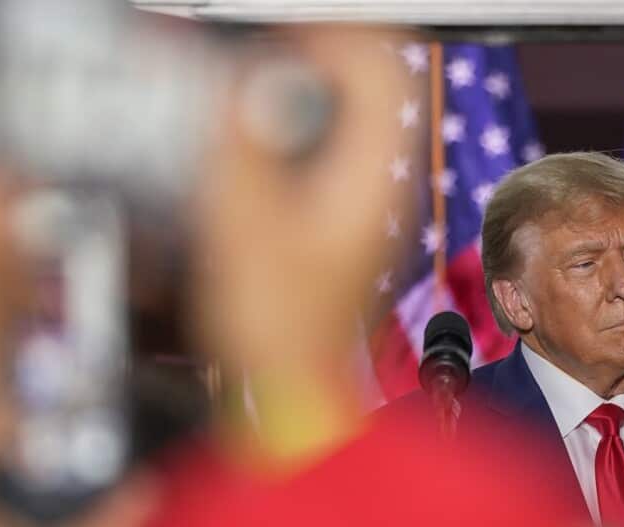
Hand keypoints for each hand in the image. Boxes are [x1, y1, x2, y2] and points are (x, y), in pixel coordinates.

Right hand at [193, 28, 419, 378]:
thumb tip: (248, 83)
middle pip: (365, 86)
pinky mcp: (336, 219)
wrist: (290, 390)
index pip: (379, 72)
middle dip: (310, 60)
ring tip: (247, 102)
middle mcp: (378, 185)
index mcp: (371, 179)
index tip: (279, 44)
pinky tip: (252, 150)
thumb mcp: (244, 228)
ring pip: (344, 116)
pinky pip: (325, 151)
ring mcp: (362, 202)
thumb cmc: (279, 331)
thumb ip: (244, 148)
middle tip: (257, 65)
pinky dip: (291, 133)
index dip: (329, 39)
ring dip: (298, 95)